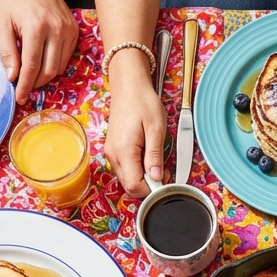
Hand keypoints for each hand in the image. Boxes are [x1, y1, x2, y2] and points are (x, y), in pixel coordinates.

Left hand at [0, 0, 77, 104]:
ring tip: (32, 75)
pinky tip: (43, 61)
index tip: (20, 98)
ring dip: (45, 76)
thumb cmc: (17, 1)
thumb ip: (7, 51)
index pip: (32, 66)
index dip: (25, 85)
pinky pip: (66, 58)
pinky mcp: (74, 32)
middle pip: (48, 71)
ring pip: (59, 68)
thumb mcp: (4, 23)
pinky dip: (54, 65)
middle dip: (35, 84)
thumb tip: (13, 77)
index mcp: (36, 28)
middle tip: (24, 88)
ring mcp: (68, 31)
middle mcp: (56, 30)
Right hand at [102, 55, 166, 197]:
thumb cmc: (143, 102)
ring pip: (127, 179)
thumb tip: (157, 178)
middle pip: (129, 186)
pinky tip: (147, 157)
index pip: (135, 186)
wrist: (128, 86)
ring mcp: (111, 153)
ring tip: (156, 160)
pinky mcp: (113, 150)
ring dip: (143, 177)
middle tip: (164, 171)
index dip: (151, 189)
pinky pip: (125, 169)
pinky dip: (137, 169)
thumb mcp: (156, 128)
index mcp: (124, 151)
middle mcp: (114, 155)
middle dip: (148, 185)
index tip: (165, 181)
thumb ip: (155, 156)